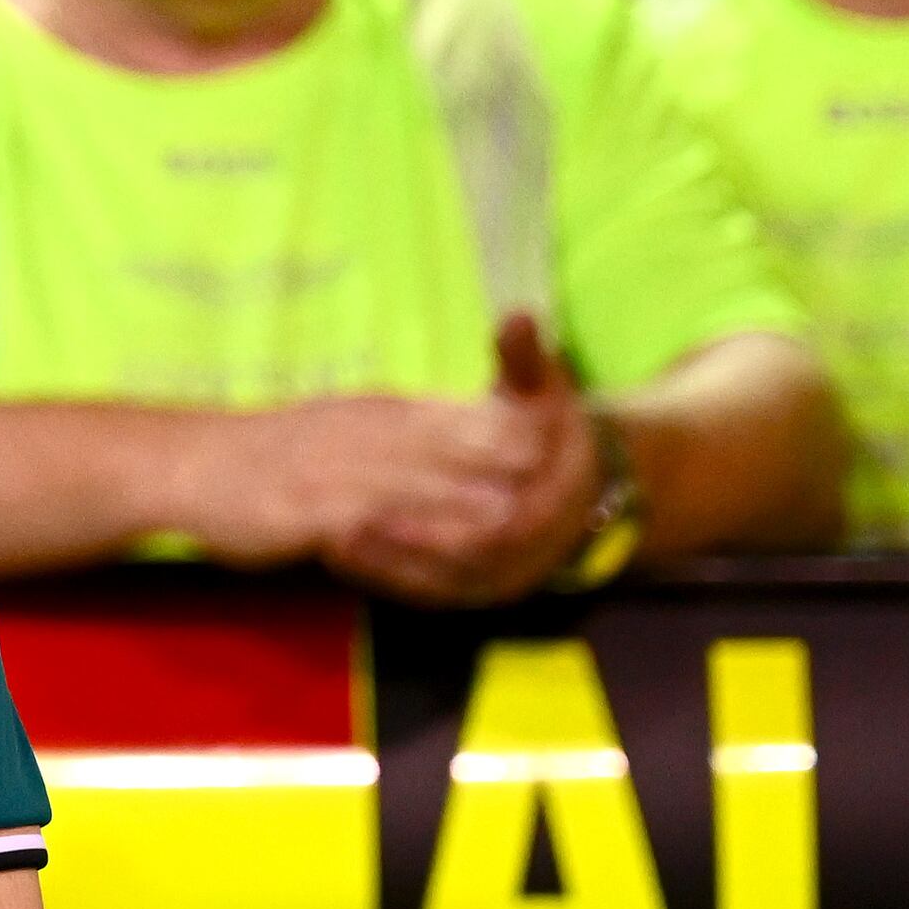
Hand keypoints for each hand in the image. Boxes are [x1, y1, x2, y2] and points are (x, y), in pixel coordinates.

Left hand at [334, 318, 606, 608]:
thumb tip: (516, 316)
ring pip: (438, 584)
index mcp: (547, 507)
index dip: (435, 527)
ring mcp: (500, 575)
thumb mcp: (540, 391)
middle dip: (397, 550)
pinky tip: (335, 553)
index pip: (493, 530)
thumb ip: (525, 360)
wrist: (582, 486)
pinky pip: (427, 592)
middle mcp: (525, 551)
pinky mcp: (474, 587)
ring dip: (383, 568)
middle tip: (334, 530)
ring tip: (326, 541)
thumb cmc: (549, 429)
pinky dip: (384, 577)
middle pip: (457, 562)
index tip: (377, 511)